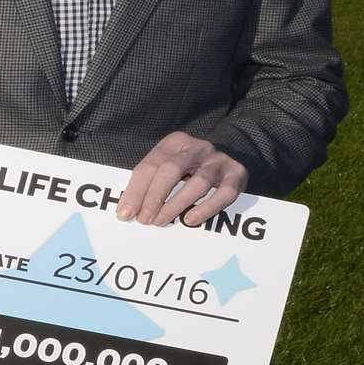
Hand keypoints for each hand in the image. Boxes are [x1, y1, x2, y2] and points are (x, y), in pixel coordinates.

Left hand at [119, 131, 247, 227]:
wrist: (231, 155)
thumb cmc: (189, 167)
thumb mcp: (168, 165)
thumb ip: (149, 182)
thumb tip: (128, 211)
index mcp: (174, 142)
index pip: (150, 165)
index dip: (136, 191)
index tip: (126, 214)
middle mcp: (197, 147)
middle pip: (171, 170)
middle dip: (154, 196)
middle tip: (145, 219)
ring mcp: (218, 160)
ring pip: (198, 182)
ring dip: (176, 204)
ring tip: (162, 221)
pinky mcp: (237, 174)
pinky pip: (224, 194)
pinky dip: (206, 208)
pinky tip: (190, 220)